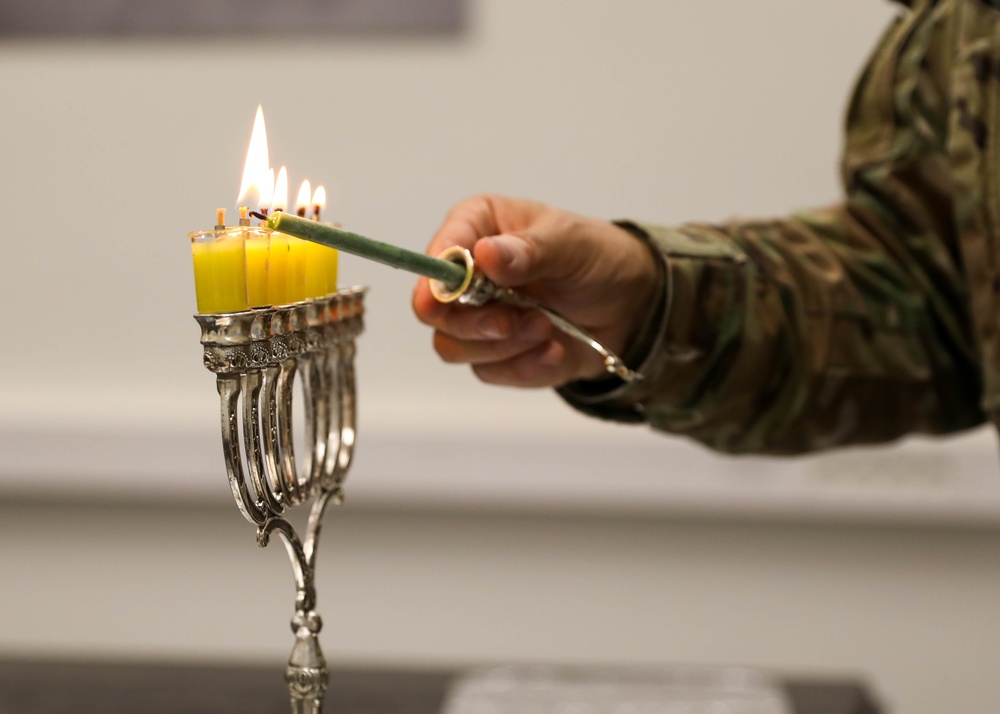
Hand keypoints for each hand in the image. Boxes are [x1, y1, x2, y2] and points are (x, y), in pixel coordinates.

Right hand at [412, 194, 659, 387]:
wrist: (630, 305)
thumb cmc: (595, 258)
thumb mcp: (571, 244)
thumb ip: (528, 250)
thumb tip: (484, 255)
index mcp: (477, 228)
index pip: (437, 255)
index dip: (434, 280)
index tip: (445, 300)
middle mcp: (468, 274)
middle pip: (434, 312)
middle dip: (476, 323)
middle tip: (515, 321)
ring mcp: (478, 318)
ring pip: (455, 348)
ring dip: (503, 346)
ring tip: (547, 328)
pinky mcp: (496, 355)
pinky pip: (489, 372)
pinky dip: (524, 366)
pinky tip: (555, 350)